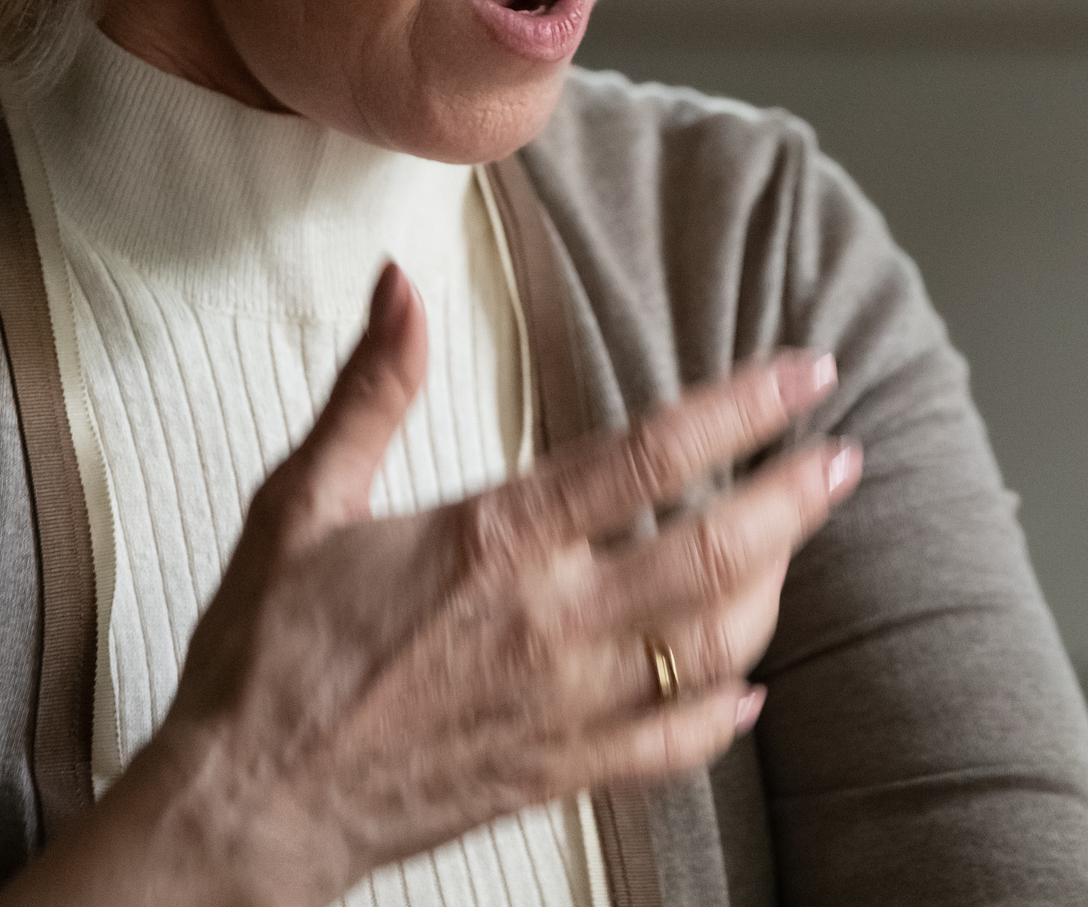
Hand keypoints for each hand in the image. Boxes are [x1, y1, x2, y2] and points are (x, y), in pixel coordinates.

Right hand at [10, 265, 859, 906]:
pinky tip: (746, 686)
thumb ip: (370, 389)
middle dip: (793, 501)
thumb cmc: (265, 653)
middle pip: (712, 555)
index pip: (646, 458)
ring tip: (790, 545)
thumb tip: (398, 282)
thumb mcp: (300, 501)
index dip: (740, 410)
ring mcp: (563, 707)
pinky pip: (671, 746)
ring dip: (770, 593)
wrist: (244, 806)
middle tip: (843, 458)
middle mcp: (547, 625)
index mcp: (493, 542)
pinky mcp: (557, 773)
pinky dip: (722, 713)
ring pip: (711, 649)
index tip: (805, 375)